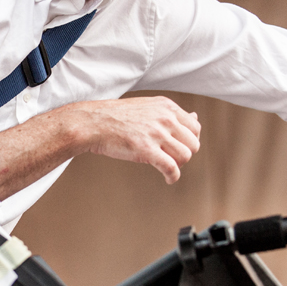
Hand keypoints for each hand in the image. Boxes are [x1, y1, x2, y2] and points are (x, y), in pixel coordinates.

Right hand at [0, 96, 199, 199]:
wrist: (92, 122)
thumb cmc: (115, 116)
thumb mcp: (148, 107)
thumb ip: (171, 114)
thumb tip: (195, 117)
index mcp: (166, 106)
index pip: (195, 127)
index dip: (188, 141)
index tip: (177, 147)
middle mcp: (165, 118)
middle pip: (193, 143)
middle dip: (184, 154)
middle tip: (170, 158)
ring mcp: (156, 133)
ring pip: (185, 156)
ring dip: (178, 165)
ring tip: (165, 166)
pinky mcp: (147, 150)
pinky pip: (172, 168)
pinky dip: (173, 177)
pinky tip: (168, 179)